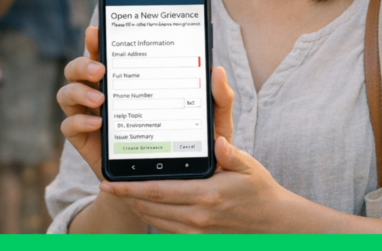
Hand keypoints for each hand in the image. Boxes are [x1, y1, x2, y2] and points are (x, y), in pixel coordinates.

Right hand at [57, 26, 235, 177]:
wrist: (172, 181)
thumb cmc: (190, 143)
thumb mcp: (210, 120)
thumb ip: (219, 97)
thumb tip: (217, 70)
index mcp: (131, 78)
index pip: (109, 53)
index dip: (98, 40)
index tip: (98, 30)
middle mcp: (106, 92)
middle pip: (79, 68)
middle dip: (83, 62)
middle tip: (101, 68)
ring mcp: (93, 114)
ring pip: (67, 93)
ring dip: (78, 90)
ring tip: (101, 97)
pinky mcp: (86, 139)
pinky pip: (68, 125)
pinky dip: (78, 121)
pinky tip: (97, 122)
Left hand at [100, 137, 289, 232]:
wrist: (272, 223)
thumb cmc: (260, 191)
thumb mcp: (249, 167)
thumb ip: (231, 155)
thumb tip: (219, 142)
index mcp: (207, 195)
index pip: (158, 191)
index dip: (130, 188)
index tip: (110, 183)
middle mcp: (198, 216)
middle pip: (150, 207)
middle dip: (127, 197)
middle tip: (108, 186)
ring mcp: (197, 231)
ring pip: (155, 221)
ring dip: (137, 208)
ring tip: (124, 194)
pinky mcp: (199, 239)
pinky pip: (166, 230)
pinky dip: (152, 218)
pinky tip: (146, 207)